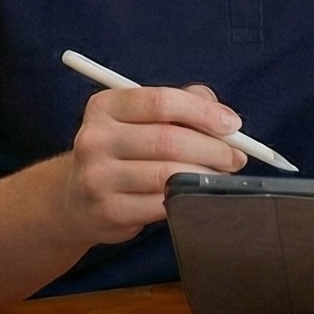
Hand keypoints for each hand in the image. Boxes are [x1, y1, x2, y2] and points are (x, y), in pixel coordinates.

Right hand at [56, 83, 245, 248]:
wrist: (76, 199)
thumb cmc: (122, 151)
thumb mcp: (140, 118)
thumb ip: (182, 104)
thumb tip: (221, 114)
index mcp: (105, 106)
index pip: (161, 102)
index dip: (203, 113)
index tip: (232, 124)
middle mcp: (95, 139)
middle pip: (169, 140)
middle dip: (214, 149)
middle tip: (237, 157)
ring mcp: (98, 177)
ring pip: (169, 175)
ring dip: (206, 176)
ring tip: (222, 176)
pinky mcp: (108, 211)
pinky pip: (162, 205)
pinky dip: (188, 199)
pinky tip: (197, 195)